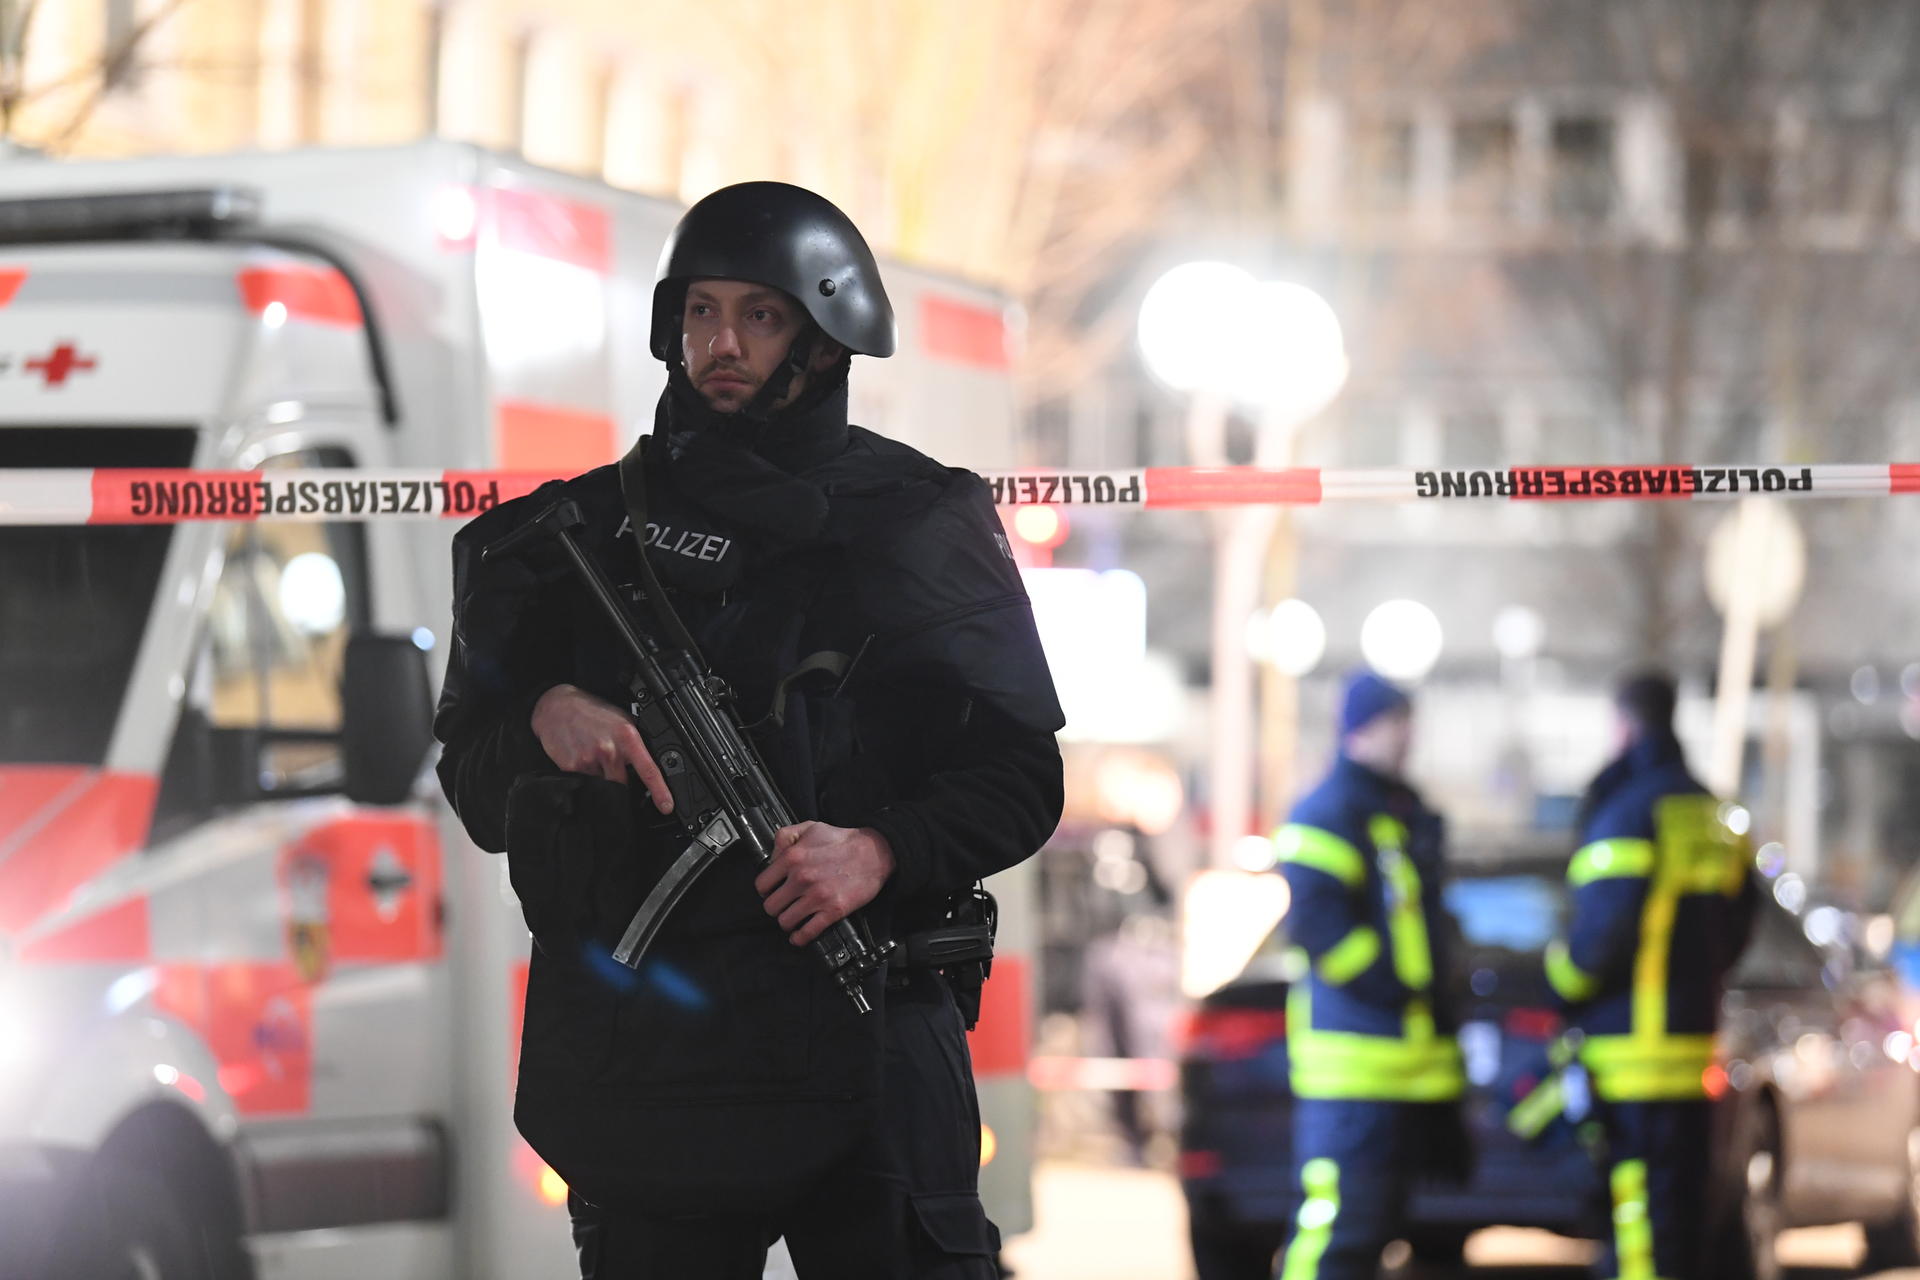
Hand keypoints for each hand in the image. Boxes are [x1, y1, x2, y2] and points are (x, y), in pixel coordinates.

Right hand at [530, 684, 672, 813]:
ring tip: (595, 756)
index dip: (660, 791)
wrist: (557, 706)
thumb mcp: (622, 721)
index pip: (648, 770)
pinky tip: (582, 756)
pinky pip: (584, 781)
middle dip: (623, 783)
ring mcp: (588, 760)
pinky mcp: (571, 768)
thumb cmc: (592, 713)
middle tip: (613, 766)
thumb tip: (650, 765)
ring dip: (602, 776)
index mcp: (626, 737)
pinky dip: (586, 774)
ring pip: (603, 785)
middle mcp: (608, 750)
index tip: (666, 806)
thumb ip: (635, 744)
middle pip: (623, 785)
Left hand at [754, 823, 893, 946]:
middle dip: (776, 907)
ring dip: (787, 922)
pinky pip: (807, 933)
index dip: (766, 890)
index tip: (772, 891)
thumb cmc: (843, 841)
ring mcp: (817, 896)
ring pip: (785, 922)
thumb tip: (772, 858)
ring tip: (793, 917)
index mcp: (793, 858)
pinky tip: (799, 935)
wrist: (875, 852)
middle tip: (784, 904)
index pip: (762, 885)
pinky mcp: (833, 911)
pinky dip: (800, 938)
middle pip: (771, 907)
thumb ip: (785, 838)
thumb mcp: (810, 827)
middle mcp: (802, 878)